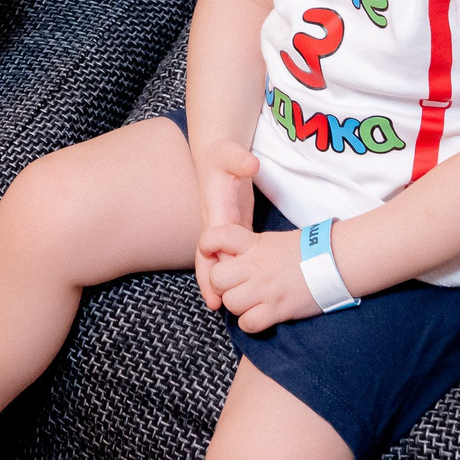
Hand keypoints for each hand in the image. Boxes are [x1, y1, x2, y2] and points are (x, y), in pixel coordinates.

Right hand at [191, 135, 259, 310]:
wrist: (218, 151)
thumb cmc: (223, 154)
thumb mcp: (231, 155)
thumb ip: (239, 160)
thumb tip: (251, 164)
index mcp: (214, 212)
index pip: (208, 249)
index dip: (208, 273)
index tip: (213, 294)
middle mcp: (215, 224)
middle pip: (209, 260)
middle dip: (212, 284)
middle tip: (219, 307)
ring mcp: (224, 226)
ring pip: (220, 259)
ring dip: (224, 280)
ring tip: (231, 303)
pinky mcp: (234, 226)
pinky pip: (232, 253)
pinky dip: (237, 268)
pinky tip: (248, 283)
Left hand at [207, 227, 321, 334]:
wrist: (337, 262)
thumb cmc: (306, 251)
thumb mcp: (272, 240)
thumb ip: (248, 249)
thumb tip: (226, 259)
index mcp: (254, 244)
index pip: (217, 236)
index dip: (207, 244)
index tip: (210, 252)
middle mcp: (256, 266)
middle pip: (217, 278)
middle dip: (220, 285)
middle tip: (233, 286)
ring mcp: (266, 288)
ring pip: (230, 304)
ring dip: (236, 306)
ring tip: (250, 302)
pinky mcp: (277, 309)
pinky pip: (248, 323)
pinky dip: (250, 323)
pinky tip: (259, 316)